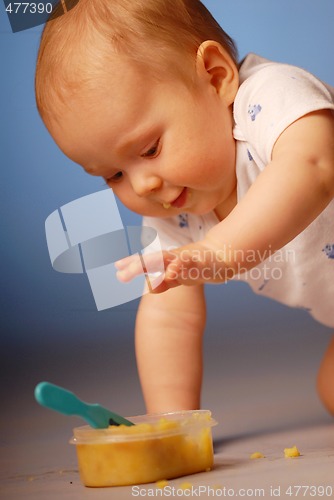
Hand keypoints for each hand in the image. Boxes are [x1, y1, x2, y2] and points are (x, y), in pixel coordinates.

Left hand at [115, 240, 233, 292]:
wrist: (222, 257)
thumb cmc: (196, 266)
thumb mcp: (178, 276)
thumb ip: (163, 282)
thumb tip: (150, 289)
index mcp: (166, 262)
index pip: (146, 262)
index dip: (132, 263)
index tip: (117, 266)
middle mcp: (173, 258)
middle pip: (152, 260)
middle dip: (136, 266)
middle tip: (120, 275)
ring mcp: (185, 259)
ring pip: (166, 259)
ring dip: (151, 263)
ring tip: (135, 269)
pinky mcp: (199, 262)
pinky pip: (187, 263)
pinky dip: (178, 267)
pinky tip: (170, 272)